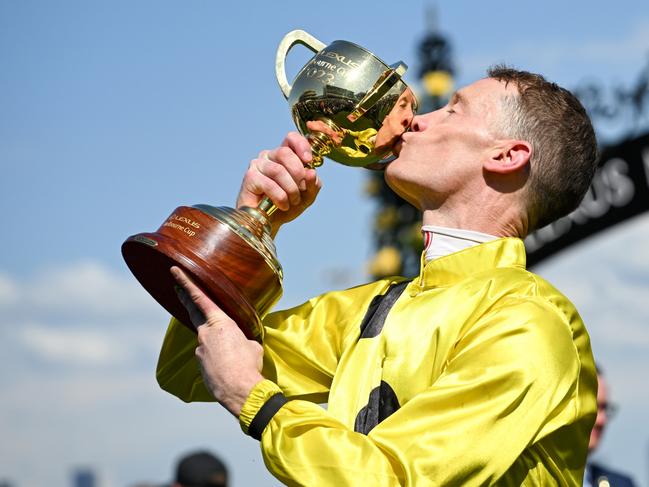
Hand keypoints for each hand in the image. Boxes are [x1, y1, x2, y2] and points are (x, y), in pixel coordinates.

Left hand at [170, 266, 263, 416]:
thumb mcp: (252, 344)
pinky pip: (207, 356)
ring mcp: (200, 350)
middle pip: (193, 312)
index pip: (200, 298)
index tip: (175, 271)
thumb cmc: (249, 364)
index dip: (186, 283)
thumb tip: (241, 343)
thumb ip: (242, 338)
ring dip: (214, 342)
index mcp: (220, 323)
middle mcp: (205, 334)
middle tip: (177, 289)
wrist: (239, 390)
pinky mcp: (199, 365)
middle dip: (185, 299)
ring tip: (232, 353)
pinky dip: (216, 358)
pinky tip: (228, 366)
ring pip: (205, 339)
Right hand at [237, 132, 321, 233]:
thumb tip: (311, 172)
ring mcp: (257, 166)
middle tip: (301, 189)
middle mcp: (269, 156)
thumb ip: (313, 184)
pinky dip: (280, 197)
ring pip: (278, 170)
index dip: (302, 145)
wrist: (270, 223)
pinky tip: (283, 205)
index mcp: (283, 156)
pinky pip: (269, 184)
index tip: (309, 161)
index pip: (291, 138)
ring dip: (291, 189)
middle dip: (298, 173)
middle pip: (285, 153)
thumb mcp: (307, 196)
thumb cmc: (286, 205)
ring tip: (292, 201)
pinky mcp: (249, 178)